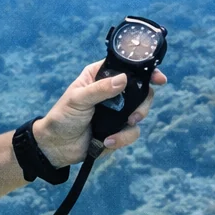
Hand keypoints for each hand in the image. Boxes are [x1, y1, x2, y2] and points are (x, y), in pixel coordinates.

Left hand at [32, 61, 168, 167]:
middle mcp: (112, 92)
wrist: (56, 146)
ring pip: (140, 112)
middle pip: (141, 90)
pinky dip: (122, 138)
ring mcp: (117, 112)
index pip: (126, 68)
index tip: (158, 78)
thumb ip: (100, 89)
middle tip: (137, 114)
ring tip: (125, 125)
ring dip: (135, 120)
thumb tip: (124, 79)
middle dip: (144, 102)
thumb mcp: (78, 99)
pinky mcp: (118, 130)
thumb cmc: (62, 117)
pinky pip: (131, 132)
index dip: (145, 71)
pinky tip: (107, 141)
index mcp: (100, 77)